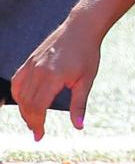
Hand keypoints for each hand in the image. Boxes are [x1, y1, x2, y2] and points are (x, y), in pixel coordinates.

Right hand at [10, 20, 101, 140]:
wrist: (81, 27)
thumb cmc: (87, 53)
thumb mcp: (86, 80)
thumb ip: (79, 104)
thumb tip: (78, 127)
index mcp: (53, 77)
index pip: (37, 107)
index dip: (37, 124)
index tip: (40, 136)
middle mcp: (38, 71)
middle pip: (27, 103)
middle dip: (30, 120)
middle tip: (38, 131)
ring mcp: (32, 65)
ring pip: (20, 94)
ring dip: (24, 110)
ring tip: (33, 120)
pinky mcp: (30, 60)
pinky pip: (18, 82)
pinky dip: (19, 95)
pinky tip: (25, 102)